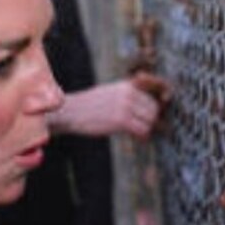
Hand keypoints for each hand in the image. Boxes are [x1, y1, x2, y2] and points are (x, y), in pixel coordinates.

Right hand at [51, 72, 169, 137]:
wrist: (70, 111)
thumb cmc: (90, 106)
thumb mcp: (111, 92)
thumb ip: (129, 96)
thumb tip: (147, 109)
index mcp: (127, 85)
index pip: (152, 98)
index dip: (151, 112)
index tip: (148, 120)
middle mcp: (128, 93)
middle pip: (154, 109)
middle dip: (151, 121)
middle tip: (143, 129)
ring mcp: (125, 106)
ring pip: (150, 120)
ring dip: (147, 129)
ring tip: (139, 134)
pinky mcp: (120, 120)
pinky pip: (143, 130)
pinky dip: (142, 136)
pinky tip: (137, 138)